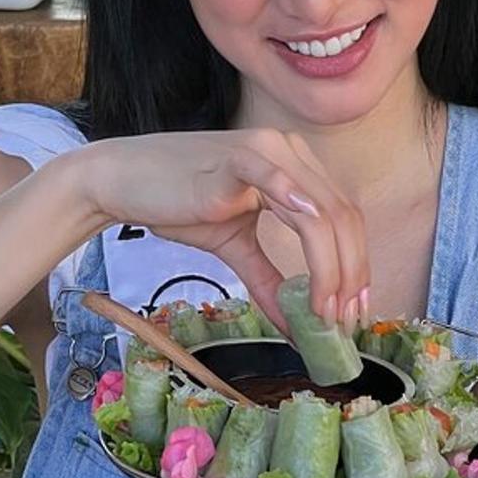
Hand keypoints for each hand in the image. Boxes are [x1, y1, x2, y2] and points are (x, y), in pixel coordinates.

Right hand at [73, 128, 369, 327]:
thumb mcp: (234, 246)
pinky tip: (317, 253)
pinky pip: (279, 185)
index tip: (352, 311)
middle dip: (349, 274)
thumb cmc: (176, 203)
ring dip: (329, 267)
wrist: (121, 179)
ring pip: (321, 211)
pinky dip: (303, 218)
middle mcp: (289, 151)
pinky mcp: (239, 157)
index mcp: (296, 165)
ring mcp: (266, 150)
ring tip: (323, 310)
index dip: (356, 265)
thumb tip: (296, 328)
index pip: (343, 217)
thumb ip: (268, 280)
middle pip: (342, 217)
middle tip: (343, 321)